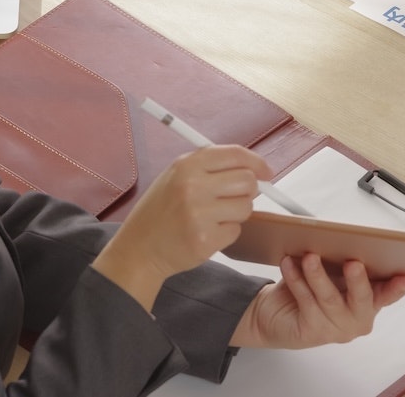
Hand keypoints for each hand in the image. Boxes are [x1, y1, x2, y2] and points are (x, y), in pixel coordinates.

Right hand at [92, 145, 270, 309]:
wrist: (138, 248)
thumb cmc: (161, 211)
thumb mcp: (176, 175)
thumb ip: (211, 168)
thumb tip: (253, 170)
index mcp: (188, 164)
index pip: (236, 154)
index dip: (257, 163)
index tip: (266, 173)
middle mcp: (193, 185)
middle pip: (248, 180)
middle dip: (247, 191)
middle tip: (233, 199)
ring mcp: (199, 213)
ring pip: (246, 207)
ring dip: (237, 214)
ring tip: (213, 217)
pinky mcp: (205, 239)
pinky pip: (235, 231)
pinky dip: (226, 233)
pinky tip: (206, 232)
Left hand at [230, 254, 404, 348]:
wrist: (278, 313)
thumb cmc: (313, 287)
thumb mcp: (335, 271)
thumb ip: (348, 260)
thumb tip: (352, 237)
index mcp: (371, 301)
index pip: (389, 294)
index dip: (397, 287)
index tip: (404, 276)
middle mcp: (358, 318)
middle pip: (362, 299)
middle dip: (358, 280)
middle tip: (353, 262)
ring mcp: (337, 329)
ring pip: (329, 298)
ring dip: (318, 274)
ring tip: (310, 256)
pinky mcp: (313, 332)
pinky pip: (306, 301)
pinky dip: (296, 279)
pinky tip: (289, 263)